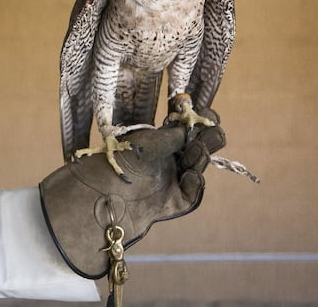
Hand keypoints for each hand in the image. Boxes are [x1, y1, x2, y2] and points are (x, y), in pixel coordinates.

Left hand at [39, 115, 224, 278]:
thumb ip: (174, 136)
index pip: (187, 131)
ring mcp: (171, 180)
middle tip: (215, 131)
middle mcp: (167, 160)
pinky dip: (195, 184)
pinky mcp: (173, 202)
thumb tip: (192, 127)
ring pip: (197, 167)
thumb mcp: (148, 142)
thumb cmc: (119, 160)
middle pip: (197, 148)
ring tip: (199, 148)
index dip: (199, 123)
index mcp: (159, 142)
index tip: (209, 114)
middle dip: (208, 139)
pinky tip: (193, 175)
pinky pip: (191, 193)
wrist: (102, 192)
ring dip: (201, 157)